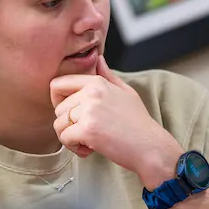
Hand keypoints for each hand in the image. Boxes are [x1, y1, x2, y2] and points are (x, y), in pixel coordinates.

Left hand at [51, 56, 182, 187]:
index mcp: (97, 83)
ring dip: (70, 137)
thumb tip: (98, 59)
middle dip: (68, 124)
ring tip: (89, 141)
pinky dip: (75, 148)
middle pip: (58, 109)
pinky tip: (90, 149)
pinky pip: (65, 139)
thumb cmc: (139, 123)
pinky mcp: (87, 130)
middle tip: (87, 132)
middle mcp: (91, 93)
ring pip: (58, 125)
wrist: (151, 146)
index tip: (69, 113)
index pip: (58, 84)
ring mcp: (89, 111)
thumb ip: (107, 76)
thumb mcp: (125, 92)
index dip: (57, 101)